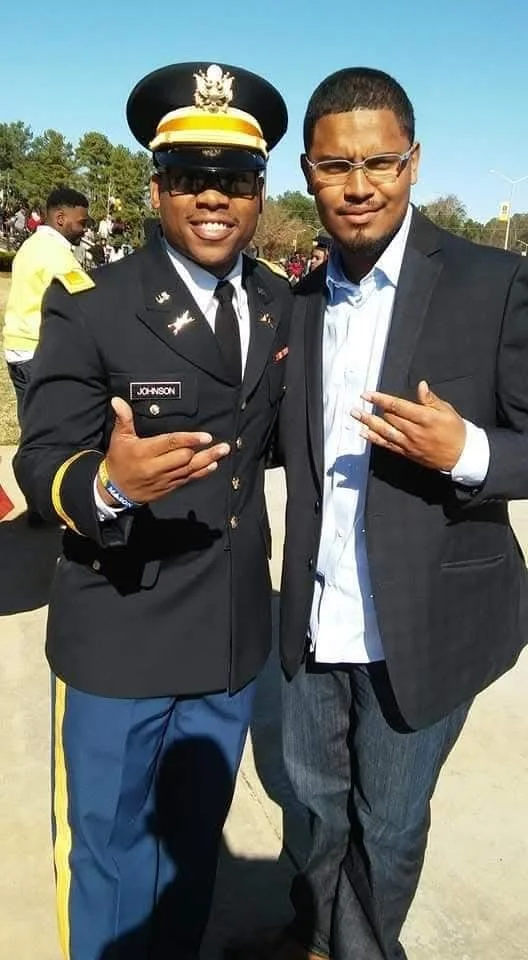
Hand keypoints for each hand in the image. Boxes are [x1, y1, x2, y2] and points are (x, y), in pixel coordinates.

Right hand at [99, 397, 229, 504]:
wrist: (116, 491)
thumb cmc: (119, 460)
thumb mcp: (119, 438)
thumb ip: (123, 419)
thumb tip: (117, 400)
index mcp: (144, 452)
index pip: (170, 443)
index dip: (189, 439)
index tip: (206, 436)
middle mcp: (155, 467)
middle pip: (184, 458)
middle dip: (202, 451)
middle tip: (221, 444)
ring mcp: (164, 479)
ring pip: (189, 470)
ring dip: (208, 460)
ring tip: (223, 451)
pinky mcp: (168, 488)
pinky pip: (188, 480)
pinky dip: (201, 472)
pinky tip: (213, 465)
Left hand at [350, 380, 465, 470]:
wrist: (461, 456)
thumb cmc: (456, 431)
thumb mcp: (447, 411)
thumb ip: (431, 399)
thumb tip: (421, 386)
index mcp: (424, 418)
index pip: (398, 406)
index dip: (381, 399)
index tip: (368, 394)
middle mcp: (414, 431)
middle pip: (388, 418)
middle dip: (372, 410)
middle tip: (357, 403)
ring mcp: (409, 443)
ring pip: (384, 432)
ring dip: (368, 423)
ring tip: (355, 415)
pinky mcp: (407, 452)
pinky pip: (387, 445)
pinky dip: (374, 439)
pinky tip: (364, 433)